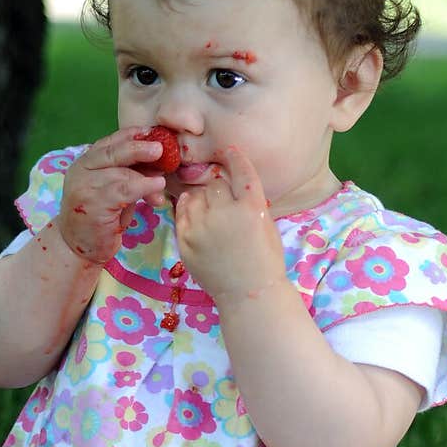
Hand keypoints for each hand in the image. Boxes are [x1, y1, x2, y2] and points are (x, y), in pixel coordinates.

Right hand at [56, 129, 166, 263]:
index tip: (151, 133)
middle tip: (161, 149)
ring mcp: (85, 186)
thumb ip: (129, 176)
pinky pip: (124, 190)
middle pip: (114, 152)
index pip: (109, 142)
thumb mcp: (114, 191)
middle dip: (139, 148)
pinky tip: (156, 188)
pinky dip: (144, 186)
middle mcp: (81, 170)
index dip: (131, 136)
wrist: (78, 247)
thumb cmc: (100, 218)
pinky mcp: (94, 204)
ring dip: (146, 176)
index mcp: (85, 162)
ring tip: (162, 182)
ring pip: (122, 172)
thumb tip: (159, 167)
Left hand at [174, 147, 287, 303]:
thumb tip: (227, 180)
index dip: (235, 158)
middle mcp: (224, 214)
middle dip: (219, 188)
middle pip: (214, 184)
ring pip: (195, 196)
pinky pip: (181, 213)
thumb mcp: (266, 224)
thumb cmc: (264, 260)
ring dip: (202, 199)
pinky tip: (198, 217)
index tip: (230, 152)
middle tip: (224, 201)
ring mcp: (201, 228)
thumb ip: (248, 200)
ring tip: (210, 213)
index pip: (241, 170)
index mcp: (251, 208)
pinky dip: (188, 211)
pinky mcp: (185, 240)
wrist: (249, 294)